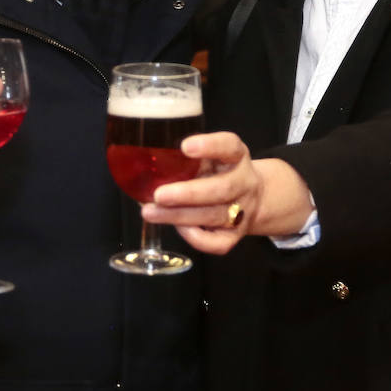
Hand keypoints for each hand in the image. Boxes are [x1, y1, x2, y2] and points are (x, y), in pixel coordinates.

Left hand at [139, 132, 312, 253]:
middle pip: (221, 189)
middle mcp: (244, 183)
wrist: (253, 197)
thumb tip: (136, 161)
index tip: (185, 146)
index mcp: (236, 157)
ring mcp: (243, 210)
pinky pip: (218, 243)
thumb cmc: (217, 172)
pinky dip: (195, 238)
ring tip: (150, 212)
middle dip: (188, 194)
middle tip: (159, 195)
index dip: (210, 146)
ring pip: (214, 216)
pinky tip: (177, 228)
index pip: (229, 146)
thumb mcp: (208, 157)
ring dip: (179, 216)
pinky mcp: (237, 235)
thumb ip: (184, 158)